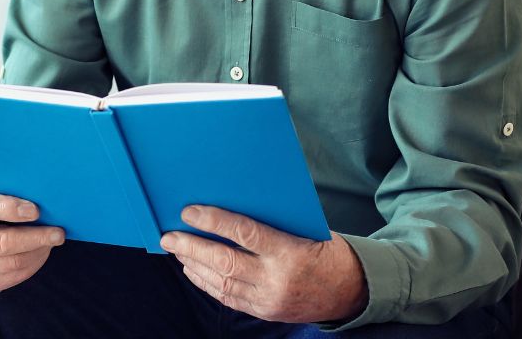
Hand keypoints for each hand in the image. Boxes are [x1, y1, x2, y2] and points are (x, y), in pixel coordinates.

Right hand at [0, 190, 64, 293]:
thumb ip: (6, 192)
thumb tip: (41, 195)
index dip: (9, 208)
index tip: (36, 210)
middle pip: (0, 243)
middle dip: (34, 238)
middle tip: (58, 233)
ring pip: (10, 263)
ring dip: (37, 252)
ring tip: (52, 241)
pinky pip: (12, 277)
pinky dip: (32, 265)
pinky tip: (41, 252)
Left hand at [160, 205, 366, 323]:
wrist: (352, 291)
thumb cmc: (329, 249)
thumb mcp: (306, 229)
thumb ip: (273, 223)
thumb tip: (232, 207)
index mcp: (290, 252)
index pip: (244, 233)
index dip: (213, 222)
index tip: (189, 211)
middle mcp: (276, 280)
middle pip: (224, 262)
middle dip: (192, 247)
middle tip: (168, 235)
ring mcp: (269, 300)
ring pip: (221, 283)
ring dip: (194, 265)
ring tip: (176, 250)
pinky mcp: (265, 312)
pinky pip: (228, 298)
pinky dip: (207, 284)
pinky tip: (194, 271)